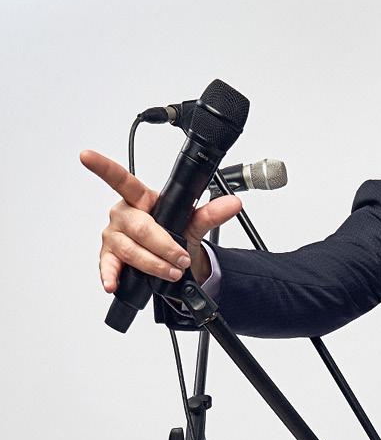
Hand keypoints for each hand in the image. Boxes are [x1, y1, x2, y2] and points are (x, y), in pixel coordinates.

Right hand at [79, 150, 242, 292]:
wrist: (172, 261)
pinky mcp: (109, 256)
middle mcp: (123, 215)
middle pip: (140, 228)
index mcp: (140, 199)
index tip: (87, 155)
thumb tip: (234, 203)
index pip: (122, 180)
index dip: (103, 167)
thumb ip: (211, 213)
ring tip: (170, 272)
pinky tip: (112, 283)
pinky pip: (108, 266)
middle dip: (164, 246)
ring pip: (130, 250)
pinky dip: (110, 275)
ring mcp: (114, 236)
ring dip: (153, 264)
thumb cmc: (174, 234)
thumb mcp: (193, 225)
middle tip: (180, 258)